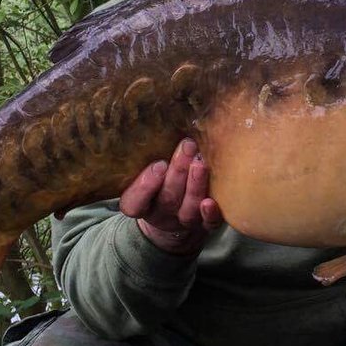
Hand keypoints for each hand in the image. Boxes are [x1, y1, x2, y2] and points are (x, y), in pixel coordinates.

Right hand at [119, 138, 223, 254]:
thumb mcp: (147, 171)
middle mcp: (162, 214)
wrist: (173, 216)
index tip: (158, 165)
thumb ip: (150, 155)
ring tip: (201, 162)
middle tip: (188, 146)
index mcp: (142, 203)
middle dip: (178, 171)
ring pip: (188, 208)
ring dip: (196, 184)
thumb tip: (163, 120)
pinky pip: (208, 224)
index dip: (145, 186)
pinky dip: (211, 213)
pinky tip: (212, 202)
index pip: (134, 203)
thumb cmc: (160, 182)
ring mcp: (183, 221)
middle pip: (168, 197)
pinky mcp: (204, 225)